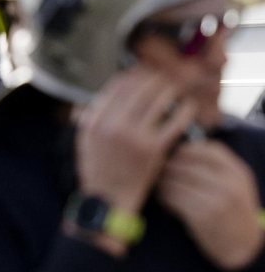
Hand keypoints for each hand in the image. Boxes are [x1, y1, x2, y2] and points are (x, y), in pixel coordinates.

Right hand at [74, 67, 194, 214]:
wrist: (108, 198)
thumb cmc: (96, 169)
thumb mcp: (83, 140)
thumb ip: (86, 116)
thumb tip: (95, 96)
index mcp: (94, 120)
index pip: (116, 86)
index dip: (132, 74)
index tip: (141, 73)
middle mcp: (113, 125)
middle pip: (138, 88)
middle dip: (154, 78)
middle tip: (162, 76)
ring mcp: (135, 136)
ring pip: (158, 100)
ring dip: (169, 89)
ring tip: (174, 88)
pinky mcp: (154, 148)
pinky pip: (175, 121)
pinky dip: (185, 110)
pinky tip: (189, 106)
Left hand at [158, 138, 264, 270]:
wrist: (243, 246)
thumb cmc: (233, 211)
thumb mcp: (235, 185)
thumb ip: (216, 166)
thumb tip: (179, 147)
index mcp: (237, 172)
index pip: (206, 149)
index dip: (185, 150)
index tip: (174, 156)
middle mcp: (228, 184)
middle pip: (185, 163)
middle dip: (168, 166)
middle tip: (158, 171)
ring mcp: (216, 200)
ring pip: (175, 180)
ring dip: (162, 182)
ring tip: (161, 186)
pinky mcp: (202, 216)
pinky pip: (173, 198)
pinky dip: (164, 197)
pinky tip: (165, 200)